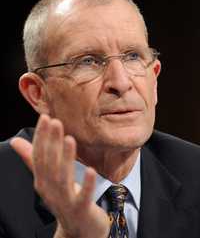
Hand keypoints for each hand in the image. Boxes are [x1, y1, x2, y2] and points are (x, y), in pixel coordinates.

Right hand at [10, 114, 109, 237]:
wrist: (77, 231)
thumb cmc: (64, 198)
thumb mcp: (47, 179)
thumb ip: (33, 159)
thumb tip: (15, 141)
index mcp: (42, 180)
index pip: (38, 156)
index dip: (41, 137)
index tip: (45, 117)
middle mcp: (50, 190)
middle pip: (49, 164)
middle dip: (52, 143)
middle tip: (55, 122)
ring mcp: (65, 201)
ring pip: (63, 178)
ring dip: (65, 159)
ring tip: (69, 139)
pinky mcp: (81, 210)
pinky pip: (83, 197)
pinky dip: (86, 184)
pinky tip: (91, 170)